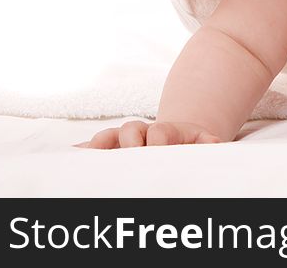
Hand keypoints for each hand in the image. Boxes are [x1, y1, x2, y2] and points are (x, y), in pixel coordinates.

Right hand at [74, 120, 223, 148]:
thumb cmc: (190, 145)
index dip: (158, 141)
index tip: (158, 150)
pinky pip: (93, 148)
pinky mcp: (110, 148)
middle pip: (130, 130)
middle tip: (129, 155)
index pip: (159, 132)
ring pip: (109, 136)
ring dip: (100, 146)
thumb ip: (208, 142)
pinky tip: (70, 157)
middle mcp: (142, 131)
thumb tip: (216, 143)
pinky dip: (82, 151)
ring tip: (90, 156)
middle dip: (129, 143)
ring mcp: (123, 138)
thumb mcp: (203, 142)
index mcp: (166, 130)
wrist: (179, 139)